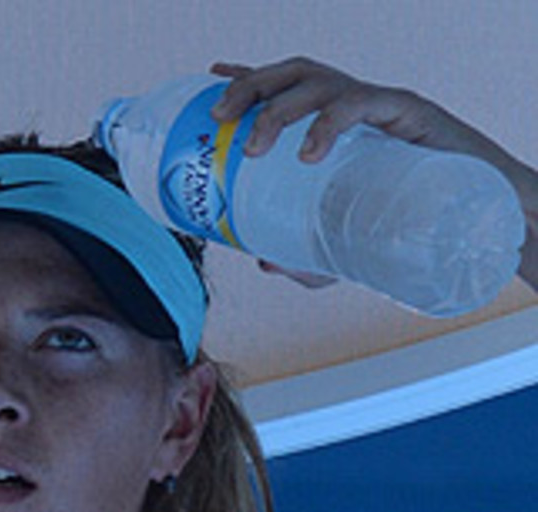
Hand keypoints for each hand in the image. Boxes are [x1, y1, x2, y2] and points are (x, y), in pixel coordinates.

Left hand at [208, 56, 537, 289]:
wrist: (477, 218)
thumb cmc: (409, 223)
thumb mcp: (342, 248)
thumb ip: (301, 256)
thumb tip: (261, 262)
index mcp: (334, 123)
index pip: (286, 86)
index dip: (249, 77)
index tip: (212, 79)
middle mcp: (352, 104)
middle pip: (291, 72)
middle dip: (249, 88)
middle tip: (220, 118)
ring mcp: (380, 105)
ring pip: (319, 81)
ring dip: (278, 108)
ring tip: (255, 146)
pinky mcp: (408, 115)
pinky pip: (363, 102)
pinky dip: (329, 122)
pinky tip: (309, 152)